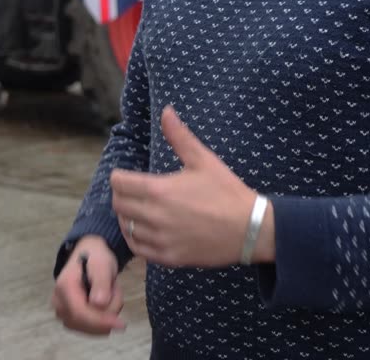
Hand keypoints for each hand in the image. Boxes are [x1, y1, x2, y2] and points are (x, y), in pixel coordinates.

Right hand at [51, 235, 125, 334]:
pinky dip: (101, 320)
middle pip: (82, 323)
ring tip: (110, 294)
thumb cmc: (96, 258)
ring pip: (86, 328)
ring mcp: (62, 310)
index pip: (79, 313)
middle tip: (116, 294)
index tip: (121, 324)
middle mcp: (58, 301)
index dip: (100, 321)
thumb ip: (101, 283)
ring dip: (105, 316)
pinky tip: (106, 304)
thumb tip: (99, 305)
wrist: (89, 254)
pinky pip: (87, 327)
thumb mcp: (103, 265)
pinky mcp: (68, 316)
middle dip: (105, 316)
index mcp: (64, 286)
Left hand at [110, 105, 273, 267]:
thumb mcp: (203, 159)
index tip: (127, 176)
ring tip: (140, 210)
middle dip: (122, 196)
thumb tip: (166, 111)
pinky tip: (146, 231)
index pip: (118, 183)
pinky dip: (137, 239)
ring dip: (128, 217)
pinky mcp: (169, 257)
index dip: (119, 177)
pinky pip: (139, 249)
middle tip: (134, 192)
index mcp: (159, 190)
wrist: (251, 229)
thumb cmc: (227, 192)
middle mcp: (155, 216)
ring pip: (126, 228)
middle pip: (118, 205)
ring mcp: (161, 239)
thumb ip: (179, 136)